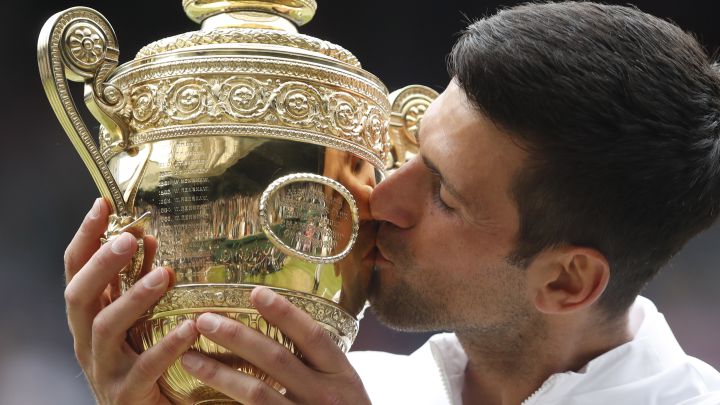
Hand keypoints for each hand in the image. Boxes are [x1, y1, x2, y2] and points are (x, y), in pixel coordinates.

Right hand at [64, 198, 198, 404]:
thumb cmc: (139, 361)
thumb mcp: (135, 318)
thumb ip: (138, 280)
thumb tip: (148, 237)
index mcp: (87, 318)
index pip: (75, 271)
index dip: (85, 238)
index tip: (102, 205)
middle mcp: (86, 341)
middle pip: (79, 297)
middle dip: (102, 264)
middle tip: (129, 238)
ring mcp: (103, 368)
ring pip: (106, 328)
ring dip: (134, 298)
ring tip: (163, 275)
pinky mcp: (126, 393)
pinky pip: (145, 367)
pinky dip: (167, 346)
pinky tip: (189, 327)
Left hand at [180, 287, 370, 404]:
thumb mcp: (345, 385)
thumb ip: (320, 361)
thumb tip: (284, 323)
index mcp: (342, 374)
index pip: (312, 336)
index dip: (285, 313)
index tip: (256, 292)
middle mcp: (324, 395)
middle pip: (276, 358)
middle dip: (237, 336)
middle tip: (204, 319)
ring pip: (256, 392)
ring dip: (219, 373)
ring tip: (188, 357)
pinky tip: (198, 398)